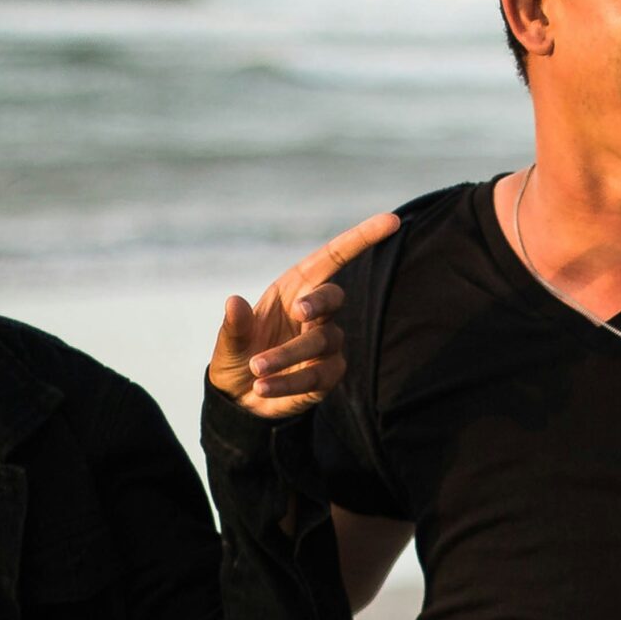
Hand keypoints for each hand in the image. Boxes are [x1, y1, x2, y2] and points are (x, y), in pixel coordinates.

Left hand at [208, 211, 398, 419]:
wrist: (241, 399)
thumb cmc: (238, 357)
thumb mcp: (228, 343)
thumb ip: (234, 326)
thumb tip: (234, 302)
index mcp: (294, 289)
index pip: (333, 257)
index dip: (362, 238)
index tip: (392, 221)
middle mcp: (314, 313)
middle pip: (333, 297)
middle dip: (319, 301)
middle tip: (298, 311)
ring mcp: (325, 344)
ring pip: (321, 342)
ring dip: (287, 355)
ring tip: (256, 368)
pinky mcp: (328, 374)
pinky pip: (317, 376)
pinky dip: (288, 382)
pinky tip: (263, 388)